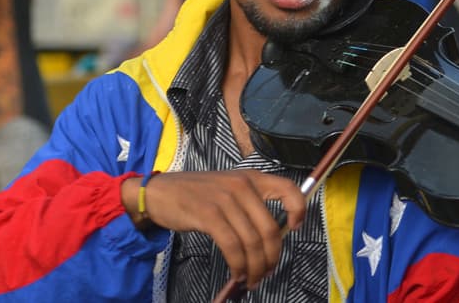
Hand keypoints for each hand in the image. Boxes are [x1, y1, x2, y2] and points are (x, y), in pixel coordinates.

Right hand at [120, 170, 305, 286]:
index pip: (288, 188)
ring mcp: (225, 199)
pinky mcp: (209, 214)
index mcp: (252, 178)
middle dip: (271, 258)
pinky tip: (236, 273)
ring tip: (250, 279)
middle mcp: (242, 185)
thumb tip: (270, 239)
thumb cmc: (197, 194)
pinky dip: (238, 265)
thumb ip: (250, 205)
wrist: (160, 192)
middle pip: (270, 229)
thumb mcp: (228, 188)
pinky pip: (232, 247)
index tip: (294, 229)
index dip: (298, 210)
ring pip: (252, 242)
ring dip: (254, 268)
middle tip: (266, 273)